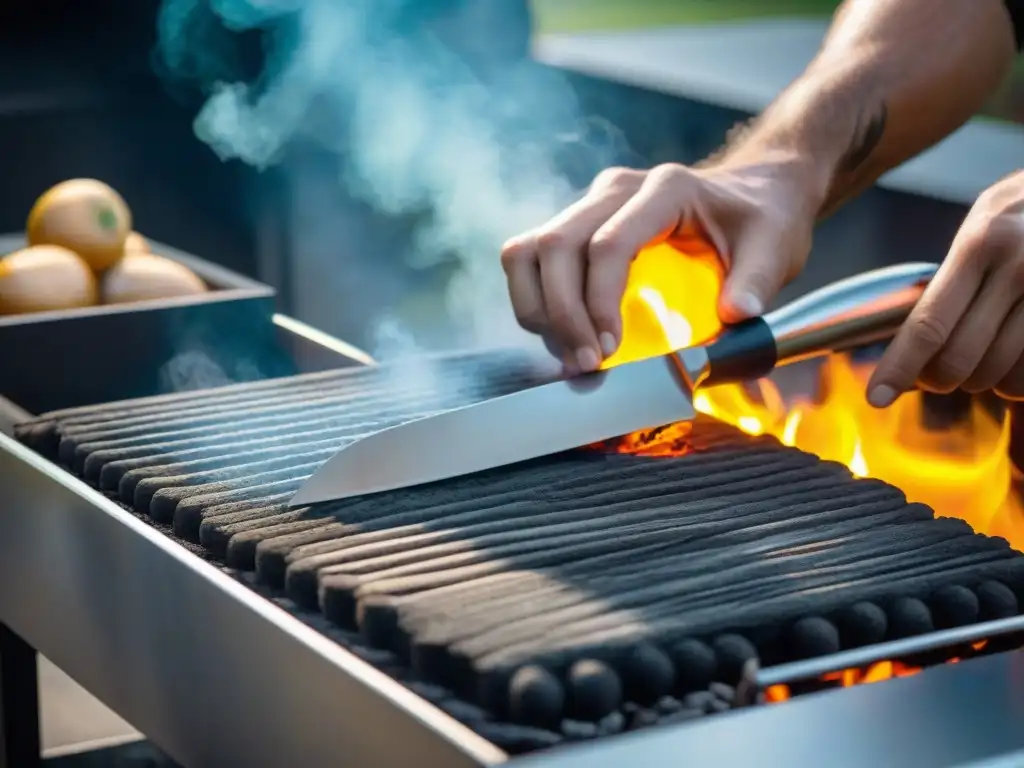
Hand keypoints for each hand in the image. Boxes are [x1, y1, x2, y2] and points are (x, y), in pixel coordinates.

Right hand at [500, 157, 822, 373]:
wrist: (751, 191)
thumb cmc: (761, 219)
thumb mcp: (775, 246)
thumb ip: (757, 281)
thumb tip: (735, 316)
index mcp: (665, 189)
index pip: (608, 243)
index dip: (597, 301)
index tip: (608, 351)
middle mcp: (616, 189)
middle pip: (556, 245)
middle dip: (562, 313)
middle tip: (585, 365)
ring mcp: (590, 204)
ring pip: (528, 249)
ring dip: (536, 306)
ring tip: (567, 351)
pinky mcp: (577, 224)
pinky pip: (530, 257)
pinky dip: (534, 299)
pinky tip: (560, 333)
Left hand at [868, 169, 1023, 405]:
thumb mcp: (984, 226)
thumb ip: (950, 277)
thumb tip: (909, 342)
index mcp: (980, 245)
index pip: (929, 323)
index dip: (900, 366)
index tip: (877, 397)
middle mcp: (1018, 269)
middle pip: (960, 359)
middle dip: (939, 379)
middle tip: (936, 374)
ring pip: (1000, 374)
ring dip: (981, 382)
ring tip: (980, 360)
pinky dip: (1015, 383)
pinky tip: (1012, 362)